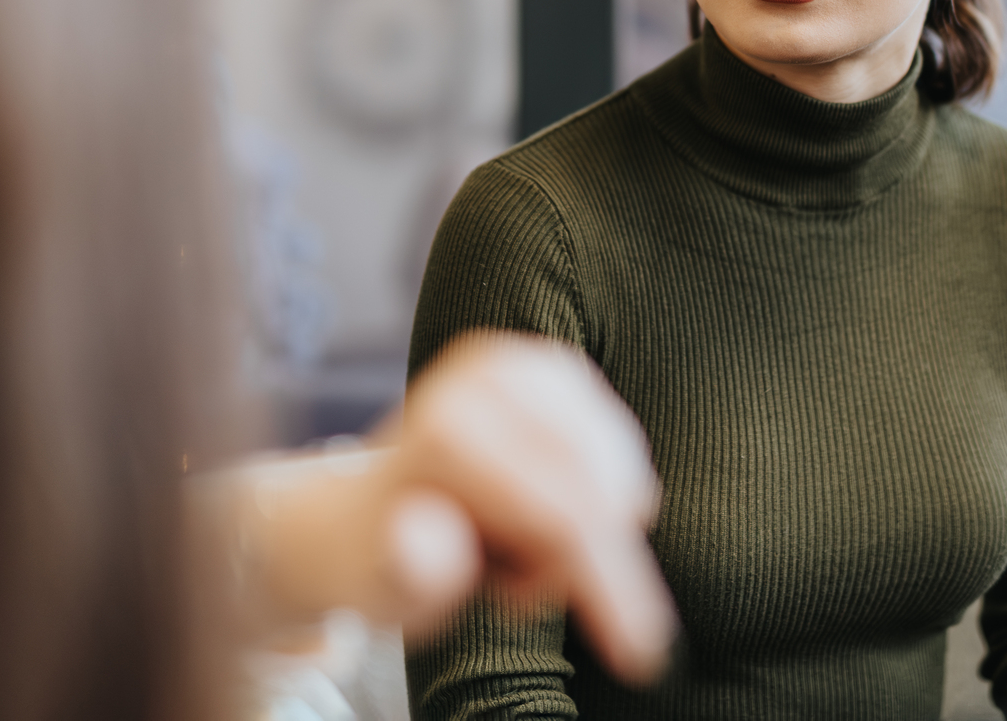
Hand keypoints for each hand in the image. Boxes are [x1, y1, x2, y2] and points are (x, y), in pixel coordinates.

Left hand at [229, 333, 674, 685]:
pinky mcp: (555, 365)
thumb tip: (434, 540)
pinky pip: (618, 448)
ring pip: (616, 468)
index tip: (638, 646)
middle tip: (529, 597)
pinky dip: (601, 491)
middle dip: (597, 558)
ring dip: (593, 525)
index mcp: (449, 428)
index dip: (607, 580)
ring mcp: (527, 361)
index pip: (565, 509)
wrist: (368, 509)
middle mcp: (490, 375)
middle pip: (601, 485)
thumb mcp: (384, 589)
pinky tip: (547, 508)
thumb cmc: (382, 558)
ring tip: (515, 546)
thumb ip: (414, 573)